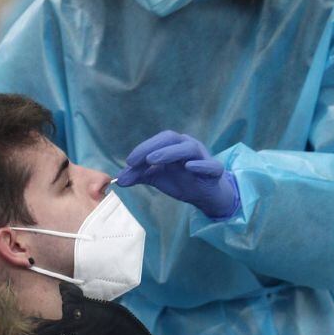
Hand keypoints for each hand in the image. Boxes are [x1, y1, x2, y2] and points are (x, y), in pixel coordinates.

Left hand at [115, 130, 239, 218]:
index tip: (129, 162)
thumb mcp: (156, 178)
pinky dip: (201, 165)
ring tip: (154, 160)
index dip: (143, 148)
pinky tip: (189, 167)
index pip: (159, 140)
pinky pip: (211, 166)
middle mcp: (188, 146)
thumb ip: (138, 176)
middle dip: (153, 147)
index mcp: (174, 145)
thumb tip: (118, 180)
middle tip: (138, 161)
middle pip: (172, 139)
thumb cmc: (181, 181)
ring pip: (189, 149)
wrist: (205, 195)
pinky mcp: (214, 171)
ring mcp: (203, 157)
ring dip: (171, 152)